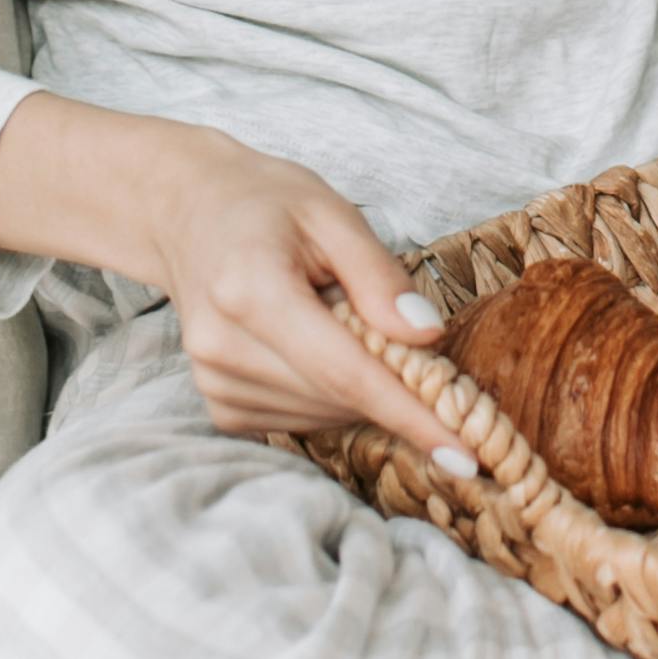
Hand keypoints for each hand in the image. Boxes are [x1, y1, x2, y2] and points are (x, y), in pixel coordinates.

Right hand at [0, 92, 471, 476]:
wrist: (189, 213)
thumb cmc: (266, 204)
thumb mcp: (332, 213)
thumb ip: (379, 277)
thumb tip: (427, 337)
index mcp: (253, 292)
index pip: (346, 372)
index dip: (412, 416)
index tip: (468, 455)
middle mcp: (224, 347)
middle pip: (341, 398)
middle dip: (399, 388)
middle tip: (418, 342)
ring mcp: (216, 382)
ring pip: (326, 416)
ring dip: (362, 388)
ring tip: (343, 319)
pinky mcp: (221, 405)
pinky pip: (302, 421)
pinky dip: (331, 395)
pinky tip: (318, 346)